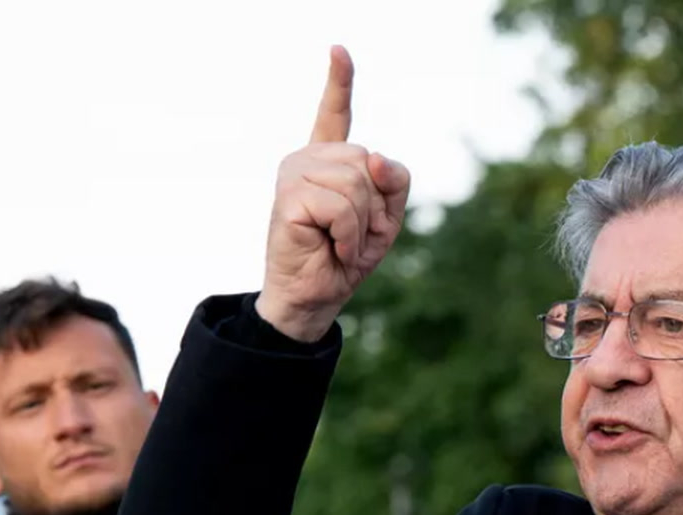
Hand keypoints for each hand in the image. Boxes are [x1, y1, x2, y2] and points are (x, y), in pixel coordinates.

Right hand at [255, 46, 412, 342]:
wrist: (316, 296)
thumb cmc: (347, 256)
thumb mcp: (386, 218)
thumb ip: (393, 181)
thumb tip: (373, 155)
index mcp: (328, 160)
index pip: (335, 113)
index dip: (339, 82)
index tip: (338, 50)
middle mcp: (307, 159)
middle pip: (367, 161)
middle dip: (374, 205)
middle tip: (352, 234)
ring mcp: (293, 174)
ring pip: (357, 183)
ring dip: (362, 224)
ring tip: (341, 243)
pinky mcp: (289, 197)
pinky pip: (342, 207)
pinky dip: (350, 235)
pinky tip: (333, 247)